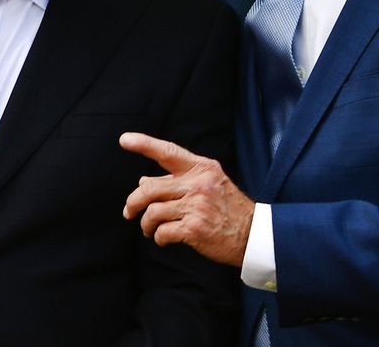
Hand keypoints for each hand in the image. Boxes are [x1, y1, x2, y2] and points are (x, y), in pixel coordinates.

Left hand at [119, 132, 251, 267]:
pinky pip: (162, 231)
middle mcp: (198, 184)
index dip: (144, 144)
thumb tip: (143, 181)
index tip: (125, 140)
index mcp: (202, 168)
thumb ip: (180, 179)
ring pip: (153, 212)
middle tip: (129, 212)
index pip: (168, 151)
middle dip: (133, 202)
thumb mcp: (211, 183)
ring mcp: (196, 206)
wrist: (253, 234)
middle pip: (150, 188)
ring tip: (150, 229)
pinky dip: (158, 237)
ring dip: (146, 224)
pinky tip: (163, 239)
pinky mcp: (194, 229)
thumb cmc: (229, 208)